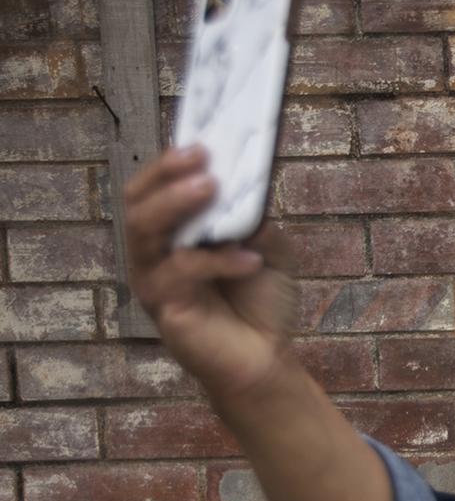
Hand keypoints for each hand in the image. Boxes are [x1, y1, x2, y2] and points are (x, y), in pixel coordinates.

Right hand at [124, 146, 296, 400]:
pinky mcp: (164, 307)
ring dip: (178, 204)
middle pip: (137, 202)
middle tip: (201, 157)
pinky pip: (181, 272)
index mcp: (173, 234)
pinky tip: (250, 259)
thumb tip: (250, 191)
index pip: (153, 188)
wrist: (266, 360)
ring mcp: (154, 280)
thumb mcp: (270, 252)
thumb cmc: (261, 305)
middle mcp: (154, 254)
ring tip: (212, 188)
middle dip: (166, 174)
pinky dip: (217, 259)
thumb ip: (258, 221)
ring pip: (145, 230)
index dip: (169, 162)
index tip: (200, 140)